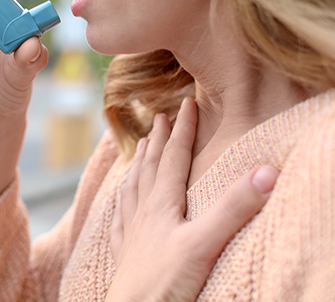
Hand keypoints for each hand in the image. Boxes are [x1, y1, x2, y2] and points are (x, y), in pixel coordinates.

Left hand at [107, 98, 278, 300]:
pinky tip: (119, 199)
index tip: (186, 103)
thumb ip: (233, 207)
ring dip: (137, 163)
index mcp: (163, 204)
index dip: (182, 129)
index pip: (175, 157)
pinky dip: (121, 199)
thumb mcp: (205, 242)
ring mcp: (131, 231)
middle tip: (158, 116)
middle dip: (157, 140)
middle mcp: (144, 212)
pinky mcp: (125, 251)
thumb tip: (265, 171)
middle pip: (150, 166)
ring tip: (137, 148)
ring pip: (133, 187)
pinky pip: (119, 215)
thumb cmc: (165, 282)